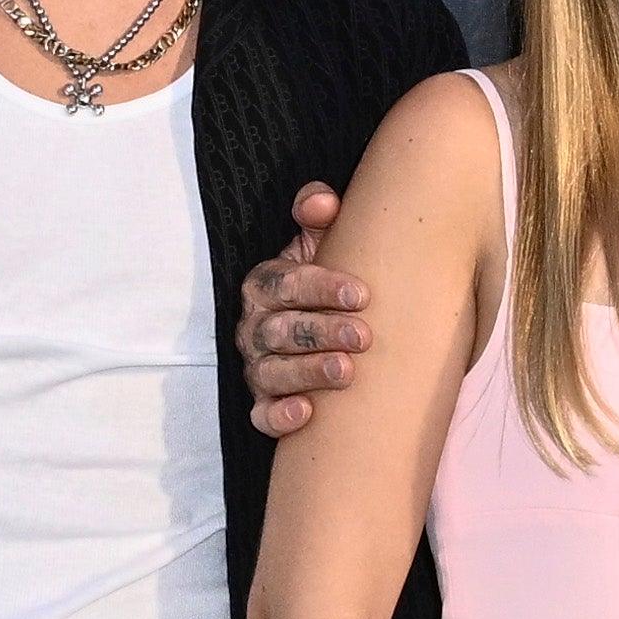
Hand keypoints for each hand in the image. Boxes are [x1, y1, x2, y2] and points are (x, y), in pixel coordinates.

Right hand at [235, 182, 367, 440]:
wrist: (325, 327)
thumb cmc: (328, 284)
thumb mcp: (322, 243)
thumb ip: (319, 214)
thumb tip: (324, 202)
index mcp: (265, 284)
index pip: (283, 283)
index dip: (319, 287)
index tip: (361, 294)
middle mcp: (254, 326)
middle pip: (279, 330)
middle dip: (321, 332)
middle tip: (364, 336)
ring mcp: (256, 367)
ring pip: (271, 372)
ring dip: (307, 372)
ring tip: (347, 371)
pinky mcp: (263, 403)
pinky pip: (262, 415)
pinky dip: (280, 416)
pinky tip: (307, 413)